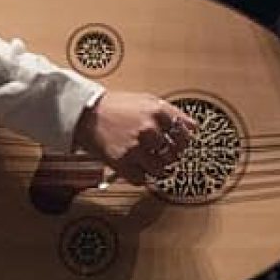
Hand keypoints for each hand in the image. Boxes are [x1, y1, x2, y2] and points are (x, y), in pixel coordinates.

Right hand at [72, 92, 196, 184]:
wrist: (88, 114)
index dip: (184, 140)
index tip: (180, 143)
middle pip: (175, 153)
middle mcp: (149, 130)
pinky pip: (142, 179)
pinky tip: (136, 166)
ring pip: (161, 169)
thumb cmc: (116, 106)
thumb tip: (192, 127)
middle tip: (162, 153)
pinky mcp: (122, 163)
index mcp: (158, 112)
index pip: (186, 133)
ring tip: (147, 160)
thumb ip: (170, 113)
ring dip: (156, 167)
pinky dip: (141, 176)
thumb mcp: (147, 100)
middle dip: (170, 155)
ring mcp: (136, 148)